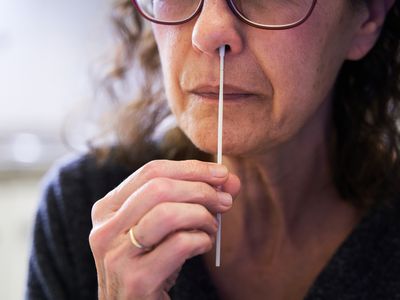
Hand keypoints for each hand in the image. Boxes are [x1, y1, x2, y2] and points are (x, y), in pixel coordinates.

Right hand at [89, 160, 240, 299]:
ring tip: (211, 228)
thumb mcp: (168, 227)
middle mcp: (105, 228)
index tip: (222, 172)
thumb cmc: (153, 263)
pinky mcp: (136, 280)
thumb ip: (195, 200)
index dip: (190, 168)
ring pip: (167, 213)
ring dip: (201, 216)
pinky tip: (204, 245)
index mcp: (108, 209)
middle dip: (200, 189)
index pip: (151, 171)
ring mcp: (116, 255)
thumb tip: (231, 180)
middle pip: (159, 187)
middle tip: (225, 201)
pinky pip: (179, 244)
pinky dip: (201, 240)